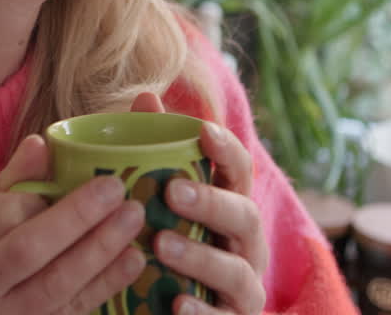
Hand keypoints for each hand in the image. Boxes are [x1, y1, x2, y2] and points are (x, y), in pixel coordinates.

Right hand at [0, 135, 147, 313]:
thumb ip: (13, 182)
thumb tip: (41, 143)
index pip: (0, 216)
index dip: (38, 199)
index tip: (66, 184)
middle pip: (28, 249)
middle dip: (75, 217)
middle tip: (114, 187)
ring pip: (56, 283)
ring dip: (100, 248)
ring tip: (133, 217)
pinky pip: (76, 308)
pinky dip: (108, 283)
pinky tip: (134, 258)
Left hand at [130, 94, 268, 314]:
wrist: (178, 309)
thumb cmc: (175, 243)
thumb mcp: (165, 201)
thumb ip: (158, 153)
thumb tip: (144, 96)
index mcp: (231, 207)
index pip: (239, 171)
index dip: (226, 149)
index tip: (203, 130)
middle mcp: (246, 244)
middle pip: (243, 216)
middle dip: (211, 202)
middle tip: (172, 191)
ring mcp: (244, 287)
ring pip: (236, 270)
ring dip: (201, 257)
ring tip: (162, 245)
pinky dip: (203, 312)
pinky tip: (177, 303)